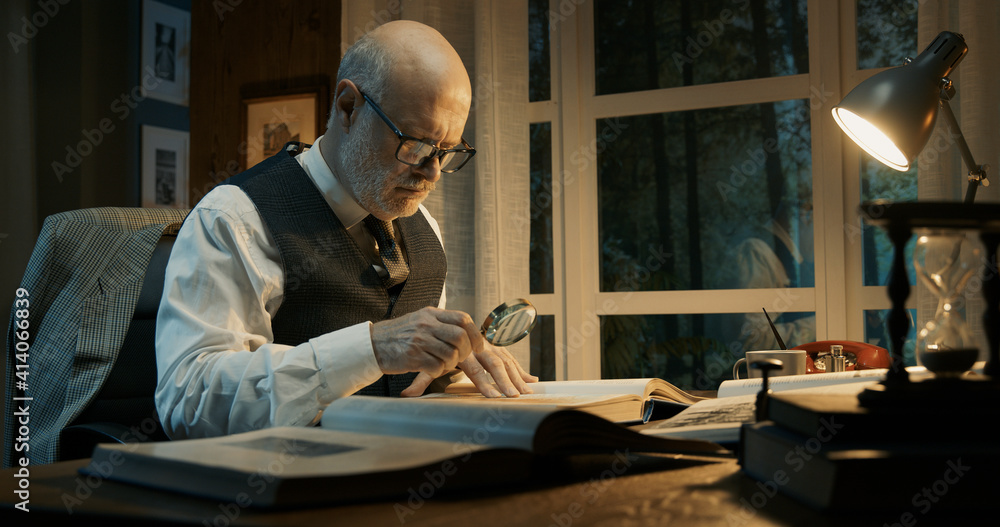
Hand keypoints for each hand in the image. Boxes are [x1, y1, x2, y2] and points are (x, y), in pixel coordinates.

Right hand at [371, 306, 480, 378]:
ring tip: (444, 364)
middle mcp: (426, 325)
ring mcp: (419, 341)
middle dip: (466, 351)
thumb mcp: (420, 319)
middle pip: (460, 336)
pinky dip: (438, 371)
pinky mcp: (413, 357)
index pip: (463, 318)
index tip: (478, 346)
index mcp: (431, 314)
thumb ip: (440, 322)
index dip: (475, 334)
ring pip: (450, 354)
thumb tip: (465, 329)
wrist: (372, 344)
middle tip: (461, 358)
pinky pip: (436, 367)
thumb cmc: (399, 334)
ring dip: (451, 364)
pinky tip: (432, 369)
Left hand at [401, 339, 537, 397]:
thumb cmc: (436, 347)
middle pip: (494, 363)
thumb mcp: (428, 362)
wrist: (444, 324)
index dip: (484, 383)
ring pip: (506, 361)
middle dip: (505, 381)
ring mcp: (489, 347)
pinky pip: (511, 360)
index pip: (475, 369)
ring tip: (527, 392)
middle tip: (512, 396)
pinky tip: (533, 381)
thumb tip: (405, 396)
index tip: (493, 397)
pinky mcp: (496, 349)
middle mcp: (478, 347)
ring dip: (517, 377)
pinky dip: (522, 371)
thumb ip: (420, 379)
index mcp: (462, 351)